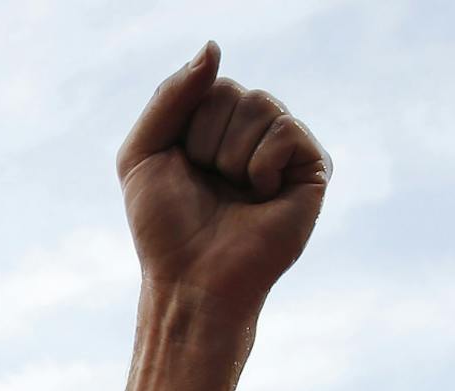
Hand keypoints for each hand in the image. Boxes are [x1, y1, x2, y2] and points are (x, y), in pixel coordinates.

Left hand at [118, 43, 329, 311]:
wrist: (191, 279)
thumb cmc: (164, 227)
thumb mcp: (142, 153)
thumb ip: (169, 96)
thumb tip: (214, 47)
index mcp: (214, 126)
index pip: (208, 84)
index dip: (186, 127)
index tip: (182, 168)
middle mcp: (252, 132)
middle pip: (233, 91)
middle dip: (207, 141)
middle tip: (209, 184)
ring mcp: (284, 149)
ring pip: (261, 106)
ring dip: (231, 156)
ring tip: (234, 192)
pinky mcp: (312, 168)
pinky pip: (286, 130)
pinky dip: (260, 165)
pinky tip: (259, 196)